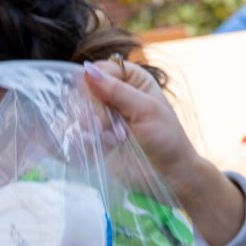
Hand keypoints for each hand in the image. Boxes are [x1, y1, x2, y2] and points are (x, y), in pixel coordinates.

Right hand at [79, 60, 242, 245]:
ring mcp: (104, 116)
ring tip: (111, 140)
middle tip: (108, 127)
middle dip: (93, 110)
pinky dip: (85, 140)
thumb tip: (86, 69)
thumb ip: (117, 90)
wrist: (169, 176)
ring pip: (77, 111)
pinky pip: (76, 132)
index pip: (100, 69)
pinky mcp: (96, 137)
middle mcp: (115, 94)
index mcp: (132, 80)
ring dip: (90, 127)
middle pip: (84, 89)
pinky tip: (102, 148)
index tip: (106, 104)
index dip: (97, 85)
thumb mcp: (146, 110)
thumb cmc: (166, 139)